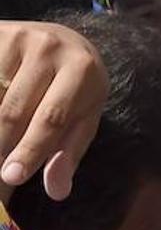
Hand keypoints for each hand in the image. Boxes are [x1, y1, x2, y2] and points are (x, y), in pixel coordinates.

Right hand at [0, 22, 107, 200]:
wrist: (60, 39)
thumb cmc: (74, 86)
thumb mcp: (83, 115)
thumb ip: (69, 152)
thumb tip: (57, 191)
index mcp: (82, 70)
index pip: (52, 118)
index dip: (30, 149)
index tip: (11, 176)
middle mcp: (51, 49)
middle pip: (14, 111)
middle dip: (1, 146)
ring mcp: (19, 38)